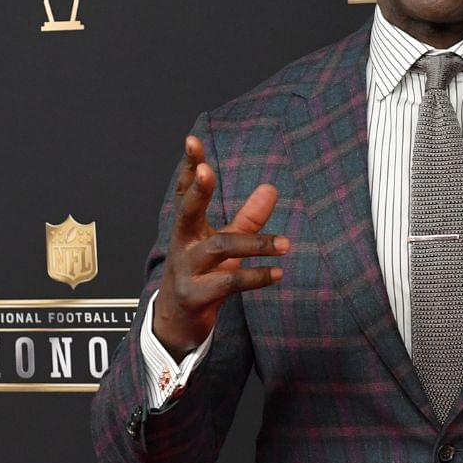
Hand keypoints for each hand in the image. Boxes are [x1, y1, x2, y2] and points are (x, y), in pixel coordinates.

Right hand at [153, 135, 287, 360]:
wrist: (177, 322)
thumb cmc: (202, 274)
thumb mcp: (224, 243)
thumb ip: (247, 217)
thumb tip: (271, 188)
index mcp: (188, 227)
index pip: (186, 191)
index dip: (190, 167)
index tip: (192, 141)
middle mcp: (183, 244)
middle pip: (187, 211)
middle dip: (198, 190)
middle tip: (208, 170)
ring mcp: (187, 270)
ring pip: (220, 248)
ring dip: (255, 244)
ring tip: (286, 244)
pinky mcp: (195, 296)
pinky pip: (228, 283)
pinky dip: (255, 277)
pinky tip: (277, 273)